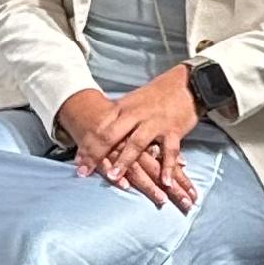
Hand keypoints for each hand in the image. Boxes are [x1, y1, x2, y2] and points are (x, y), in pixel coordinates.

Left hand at [66, 70, 201, 209]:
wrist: (186, 83)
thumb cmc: (156, 95)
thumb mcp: (132, 101)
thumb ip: (117, 117)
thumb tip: (97, 131)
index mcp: (124, 108)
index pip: (100, 128)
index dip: (87, 145)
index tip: (77, 161)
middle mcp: (136, 115)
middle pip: (111, 135)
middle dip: (95, 154)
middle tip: (84, 171)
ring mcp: (155, 123)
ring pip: (136, 143)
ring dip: (123, 161)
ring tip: (113, 177)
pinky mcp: (174, 130)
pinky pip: (170, 151)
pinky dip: (168, 167)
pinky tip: (164, 181)